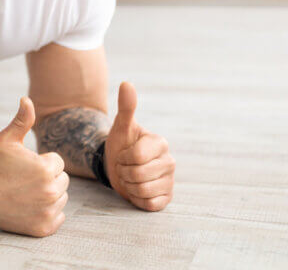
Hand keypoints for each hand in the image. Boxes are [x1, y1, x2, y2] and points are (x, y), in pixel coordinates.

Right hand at [0, 96, 69, 236]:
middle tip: (24, 181)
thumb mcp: (6, 140)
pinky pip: (59, 217)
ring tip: (26, 193)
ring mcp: (48, 211)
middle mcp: (51, 191)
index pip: (58, 163)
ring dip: (49, 195)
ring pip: (61, 198)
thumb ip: (22, 120)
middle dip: (47, 179)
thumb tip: (27, 99)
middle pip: (63, 181)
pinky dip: (48, 213)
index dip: (41, 163)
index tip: (24, 167)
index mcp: (47, 169)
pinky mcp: (44, 227)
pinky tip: (30, 207)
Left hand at [104, 82, 174, 210]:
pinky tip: (137, 190)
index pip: (137, 156)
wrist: (117, 166)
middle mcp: (169, 161)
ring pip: (143, 190)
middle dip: (124, 172)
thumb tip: (126, 83)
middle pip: (139, 175)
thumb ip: (126, 107)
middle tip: (125, 167)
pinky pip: (150, 204)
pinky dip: (138, 199)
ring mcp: (170, 181)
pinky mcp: (166, 198)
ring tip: (130, 177)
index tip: (124, 154)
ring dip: (129, 186)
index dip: (123, 158)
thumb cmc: (120, 145)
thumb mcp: (120, 127)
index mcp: (160, 143)